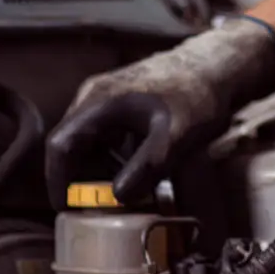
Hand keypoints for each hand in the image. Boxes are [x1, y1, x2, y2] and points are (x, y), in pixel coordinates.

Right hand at [45, 15, 274, 204]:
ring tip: (119, 195)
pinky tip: (136, 173)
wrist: (217, 65)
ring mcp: (105, 97)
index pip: (59, 146)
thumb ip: (147, 165)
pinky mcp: (120, 103)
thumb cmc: (197, 94)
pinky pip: (104, 136)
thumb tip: (118, 197)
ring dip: (96, 171)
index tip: (67, 209)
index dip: (57, 180)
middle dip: (79, 180)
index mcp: (98, 101)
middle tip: (96, 209)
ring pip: (87, 142)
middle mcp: (94, 96)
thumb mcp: (176, 135)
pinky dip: (111, 159)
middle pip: (69, 146)